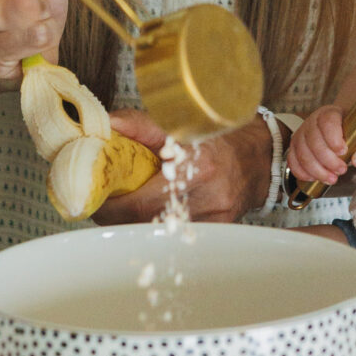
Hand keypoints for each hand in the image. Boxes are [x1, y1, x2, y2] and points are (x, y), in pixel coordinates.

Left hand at [93, 112, 272, 224]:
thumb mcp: (183, 122)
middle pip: (145, 220)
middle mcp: (209, 194)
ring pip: (158, 229)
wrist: (261, 157)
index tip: (95, 196)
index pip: (140, 200)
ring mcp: (215, 217)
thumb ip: (141, 124)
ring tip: (123, 205)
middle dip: (115, 214)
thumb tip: (106, 125)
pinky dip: (157, 224)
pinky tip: (152, 212)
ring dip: (134, 220)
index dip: (111, 204)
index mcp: (197, 164)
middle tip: (101, 202)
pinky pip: (176, 233)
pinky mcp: (219, 230)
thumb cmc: (221, 138)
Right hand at [288, 105, 355, 190]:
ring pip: (302, 153)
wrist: (343, 127)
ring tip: (332, 179)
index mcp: (330, 113)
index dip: (333, 138)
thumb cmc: (355, 130)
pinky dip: (302, 172)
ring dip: (317, 170)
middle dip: (328, 160)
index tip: (343, 151)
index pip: (327, 122)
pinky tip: (314, 178)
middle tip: (342, 170)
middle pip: (314, 141)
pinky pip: (292, 161)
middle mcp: (312, 122)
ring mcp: (301, 134)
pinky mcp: (295, 147)